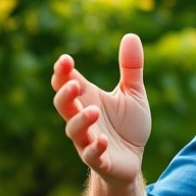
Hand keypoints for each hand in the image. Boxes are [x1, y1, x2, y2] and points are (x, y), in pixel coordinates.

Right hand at [52, 34, 150, 187]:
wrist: (133, 159)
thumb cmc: (128, 125)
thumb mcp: (133, 93)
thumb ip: (130, 68)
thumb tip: (131, 35)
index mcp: (88, 99)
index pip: (67, 83)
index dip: (62, 72)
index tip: (65, 59)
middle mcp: (83, 118)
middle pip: (63, 106)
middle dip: (65, 95)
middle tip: (74, 84)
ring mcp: (88, 140)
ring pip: (74, 131)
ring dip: (81, 120)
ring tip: (93, 110)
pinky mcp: (100, 160)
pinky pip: (91, 155)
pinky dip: (95, 148)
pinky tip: (103, 140)